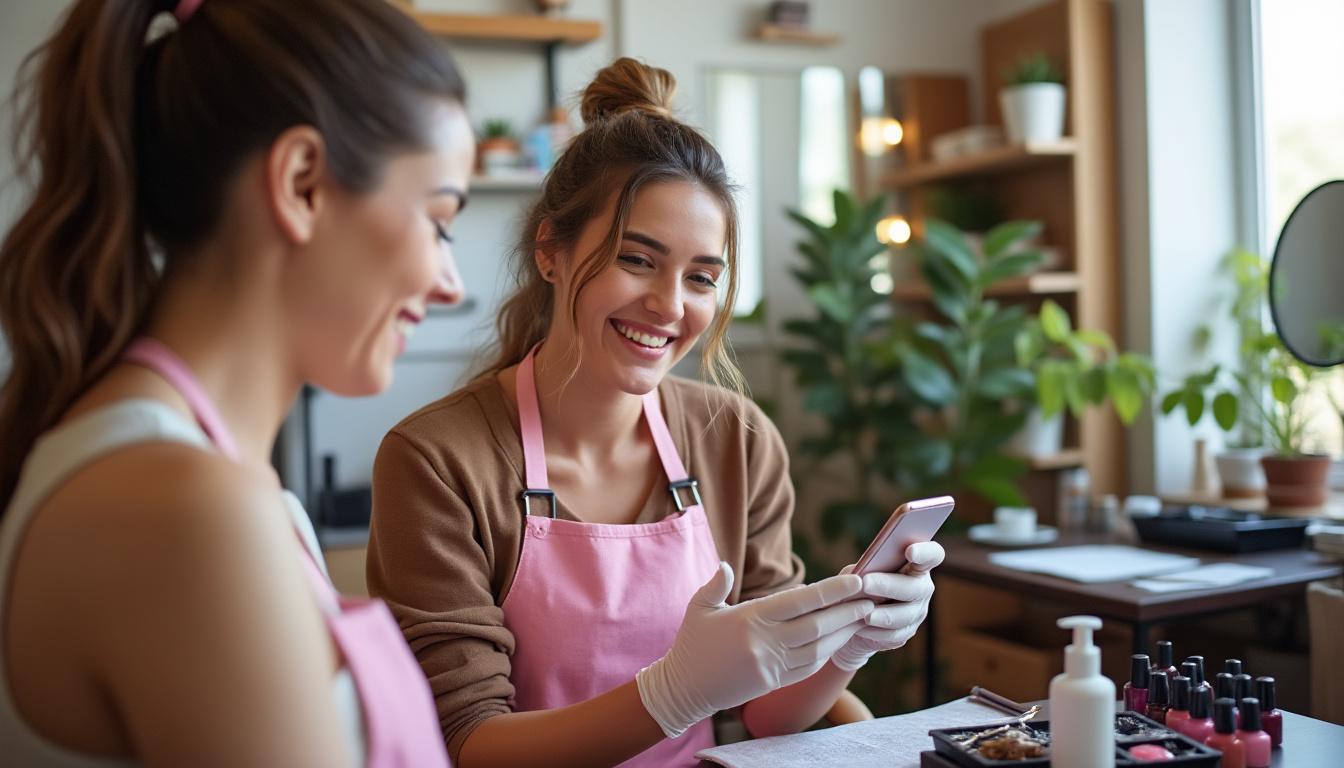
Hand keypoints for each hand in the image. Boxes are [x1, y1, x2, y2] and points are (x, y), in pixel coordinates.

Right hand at [636, 562, 873, 736]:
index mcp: (750, 619)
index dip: (830, 590)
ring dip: (843, 632)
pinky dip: (828, 653)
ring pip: (818, 648)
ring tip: (864, 617)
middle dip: (847, 611)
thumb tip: (726, 566)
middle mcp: (764, 643)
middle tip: (871, 597)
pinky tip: (840, 640)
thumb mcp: (698, 608)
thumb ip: (716, 585)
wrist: (683, 689)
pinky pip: (808, 667)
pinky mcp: (773, 683)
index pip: (799, 601)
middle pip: (816, 625)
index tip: (854, 580)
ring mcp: (770, 665)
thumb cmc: (692, 643)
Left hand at [831, 541, 943, 671]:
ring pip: (905, 614)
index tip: (909, 551)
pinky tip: (861, 627)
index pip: (932, 554)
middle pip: (914, 587)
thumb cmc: (860, 583)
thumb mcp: (858, 572)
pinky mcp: (907, 631)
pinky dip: (877, 631)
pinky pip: (895, 634)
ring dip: (884, 614)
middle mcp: (922, 587)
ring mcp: (917, 611)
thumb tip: (858, 576)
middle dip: (889, 585)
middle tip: (866, 583)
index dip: (925, 552)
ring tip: (865, 614)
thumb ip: (861, 569)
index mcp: (916, 564)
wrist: (854, 616)